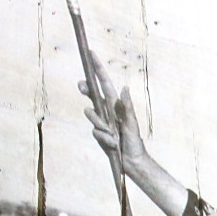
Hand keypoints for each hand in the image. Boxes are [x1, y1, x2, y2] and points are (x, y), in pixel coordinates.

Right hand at [78, 53, 148, 167]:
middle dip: (85, 89)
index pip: (104, 83)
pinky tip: (113, 144)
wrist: (131, 161)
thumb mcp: (132, 123)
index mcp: (116, 104)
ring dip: (101, 124)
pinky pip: (95, 131)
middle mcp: (107, 110)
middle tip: (81, 86)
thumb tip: (124, 88)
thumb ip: (127, 107)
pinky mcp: (97, 133)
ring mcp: (101, 121)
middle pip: (91, 94)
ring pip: (91, 115)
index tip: (90, 53)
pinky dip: (104, 138)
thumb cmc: (134, 141)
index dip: (97, 68)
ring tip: (114, 134)